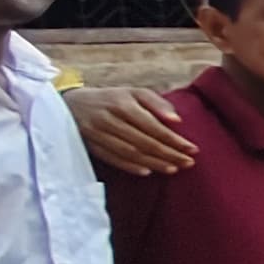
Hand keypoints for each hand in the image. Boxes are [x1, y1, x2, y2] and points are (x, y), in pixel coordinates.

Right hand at [65, 86, 194, 177]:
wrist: (71, 104)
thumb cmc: (111, 98)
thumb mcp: (133, 92)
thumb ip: (157, 103)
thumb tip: (177, 120)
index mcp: (122, 104)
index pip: (152, 126)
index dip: (173, 139)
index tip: (192, 149)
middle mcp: (109, 119)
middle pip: (143, 141)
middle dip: (168, 154)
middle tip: (188, 163)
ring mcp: (97, 134)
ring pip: (129, 152)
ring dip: (153, 163)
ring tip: (173, 169)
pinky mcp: (90, 145)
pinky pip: (112, 158)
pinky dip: (130, 166)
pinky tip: (147, 171)